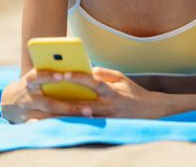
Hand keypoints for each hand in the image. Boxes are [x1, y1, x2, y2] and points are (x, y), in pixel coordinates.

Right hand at [0, 68, 98, 122]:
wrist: (10, 100)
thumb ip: (51, 68)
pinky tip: (70, 129)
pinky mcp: (29, 124)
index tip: (63, 75)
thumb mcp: (37, 73)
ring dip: (68, 119)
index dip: (49, 76)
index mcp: (30, 81)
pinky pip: (44, 128)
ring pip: (49, 118)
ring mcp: (29, 113)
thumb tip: (82, 63)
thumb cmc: (33, 83)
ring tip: (88, 117)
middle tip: (89, 108)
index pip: (38, 76)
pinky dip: (55, 129)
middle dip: (68, 107)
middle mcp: (29, 98)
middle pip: (49, 103)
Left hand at [32, 66, 165, 118]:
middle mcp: (108, 106)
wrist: (150, 111)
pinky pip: (84, 125)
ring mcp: (105, 119)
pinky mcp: (104, 127)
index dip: (78, 78)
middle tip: (45, 96)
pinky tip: (57, 123)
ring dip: (63, 116)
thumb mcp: (121, 77)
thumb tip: (88, 69)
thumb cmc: (133, 92)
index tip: (64, 74)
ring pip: (80, 117)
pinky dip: (71, 123)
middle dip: (63, 100)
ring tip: (45, 113)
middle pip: (81, 103)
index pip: (92, 82)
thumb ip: (104, 73)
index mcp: (111, 90)